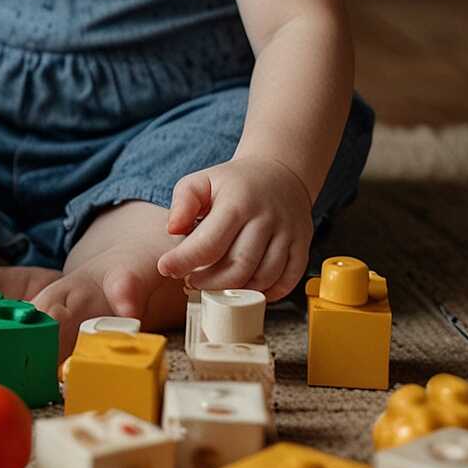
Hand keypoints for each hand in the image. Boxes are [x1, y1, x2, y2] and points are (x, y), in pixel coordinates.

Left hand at [157, 155, 314, 297]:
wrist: (281, 174)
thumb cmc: (234, 182)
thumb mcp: (201, 181)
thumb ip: (183, 202)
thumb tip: (172, 229)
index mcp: (238, 202)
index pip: (209, 243)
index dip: (184, 261)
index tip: (165, 268)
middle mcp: (267, 219)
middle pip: (237, 267)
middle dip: (208, 282)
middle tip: (189, 281)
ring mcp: (288, 235)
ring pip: (262, 278)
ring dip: (234, 291)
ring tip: (213, 285)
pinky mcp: (302, 247)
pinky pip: (287, 281)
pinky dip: (265, 293)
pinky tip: (244, 289)